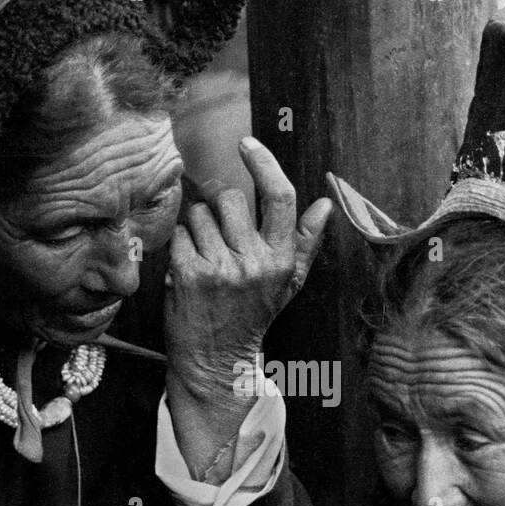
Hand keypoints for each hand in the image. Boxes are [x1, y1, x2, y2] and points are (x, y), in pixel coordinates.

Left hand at [163, 135, 331, 399]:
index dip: (264, 163)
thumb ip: (305, 242)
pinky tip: (188, 266)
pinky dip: (180, 245)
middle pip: (230, 198)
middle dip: (219, 206)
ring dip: (197, 227)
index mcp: (281, 260)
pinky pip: (179, 233)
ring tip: (204, 254)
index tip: (247, 144)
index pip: (280, 198)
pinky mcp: (188, 274)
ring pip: (199, 213)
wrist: (216, 361)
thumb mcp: (287, 283)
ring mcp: (220, 268)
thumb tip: (325, 204)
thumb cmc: (252, 317)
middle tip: (218, 232)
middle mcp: (253, 262)